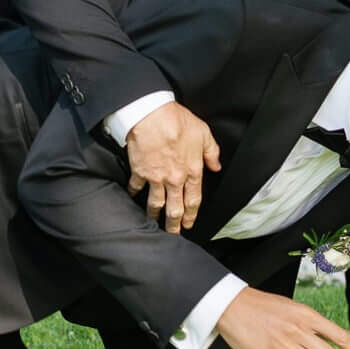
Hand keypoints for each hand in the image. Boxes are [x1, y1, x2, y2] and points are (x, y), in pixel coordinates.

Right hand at [125, 100, 220, 233]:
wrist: (152, 115)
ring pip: (155, 203)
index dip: (191, 215)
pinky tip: (132, 197)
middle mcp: (175, 179)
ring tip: (153, 222)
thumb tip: (216, 166)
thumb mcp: (203, 133)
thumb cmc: (178, 121)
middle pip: (175, 208)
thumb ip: (212, 152)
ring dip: (154, 215)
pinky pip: (136, 187)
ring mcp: (156, 177)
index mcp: (192, 171)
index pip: (193, 200)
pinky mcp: (139, 172)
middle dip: (174, 224)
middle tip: (173, 233)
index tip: (189, 224)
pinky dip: (133, 193)